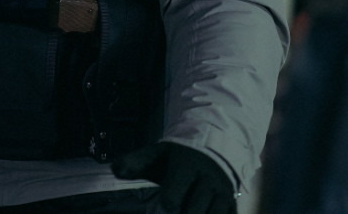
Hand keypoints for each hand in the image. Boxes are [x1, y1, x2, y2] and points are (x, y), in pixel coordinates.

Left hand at [112, 142, 236, 213]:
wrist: (215, 141)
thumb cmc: (180, 154)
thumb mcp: (159, 153)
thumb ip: (136, 161)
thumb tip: (114, 168)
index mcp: (188, 164)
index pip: (173, 196)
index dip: (164, 207)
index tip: (155, 212)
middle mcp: (209, 178)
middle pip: (193, 211)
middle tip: (170, 212)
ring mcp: (224, 191)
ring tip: (184, 211)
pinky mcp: (232, 201)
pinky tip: (203, 213)